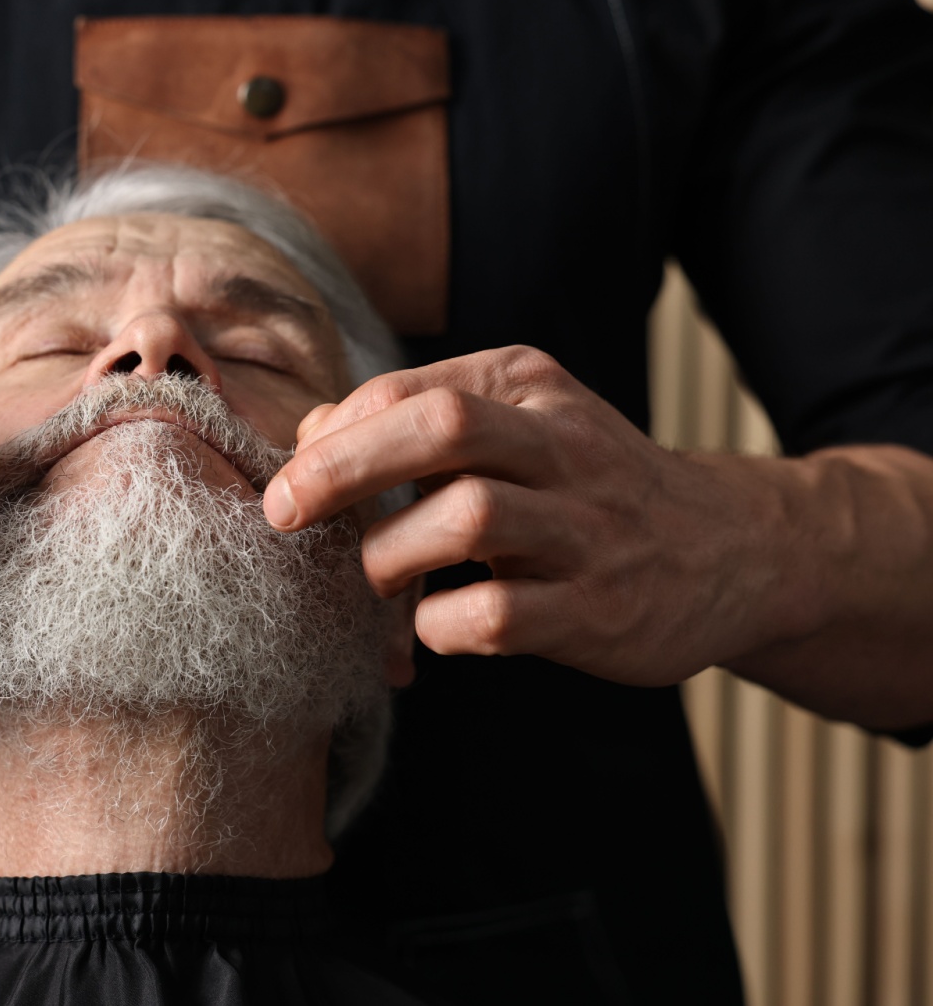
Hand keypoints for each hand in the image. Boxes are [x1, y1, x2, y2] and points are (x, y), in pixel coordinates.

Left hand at [263, 345, 782, 686]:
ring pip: (468, 518)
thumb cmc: (585, 486)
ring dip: (391, 555)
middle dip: (342, 469)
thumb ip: (415, 421)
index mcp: (529, 387)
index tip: (288, 480)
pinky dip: (439, 626)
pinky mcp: (599, 611)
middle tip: (283, 512)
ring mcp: (588, 530)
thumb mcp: (519, 422)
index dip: (331, 437)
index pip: (406, 392)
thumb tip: (308, 435)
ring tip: (377, 580)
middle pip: (440, 430)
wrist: (733, 551)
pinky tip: (431, 629)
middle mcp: (563, 445)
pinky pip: (494, 616)